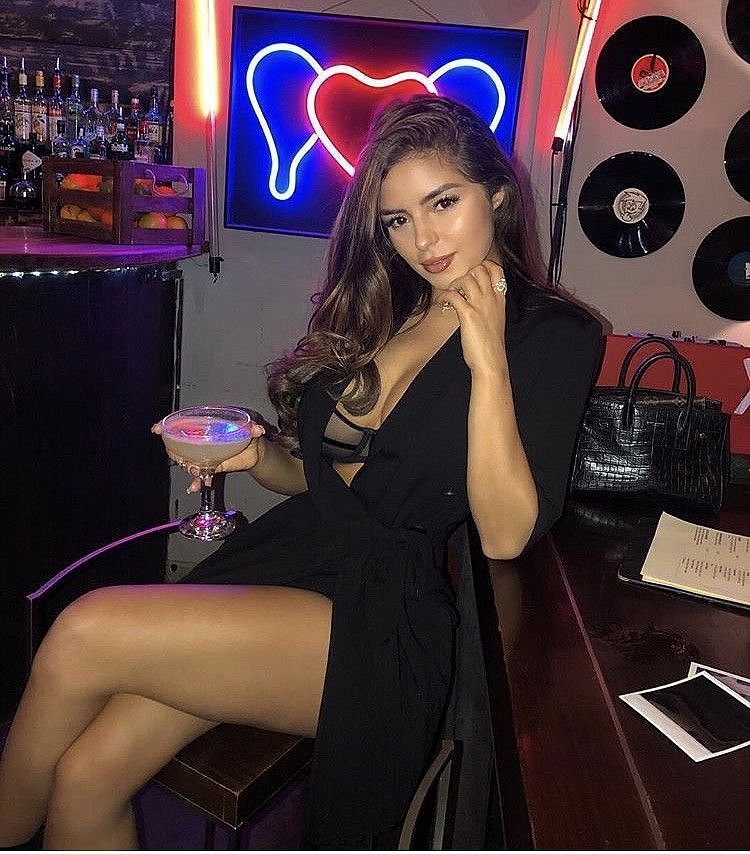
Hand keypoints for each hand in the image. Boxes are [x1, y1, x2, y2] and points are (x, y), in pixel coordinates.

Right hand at [151, 419, 265, 492]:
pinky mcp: (210, 467)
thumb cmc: (248, 435)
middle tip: (184, 458)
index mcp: (206, 426)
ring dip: (188, 467)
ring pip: (187, 461)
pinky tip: (195, 488)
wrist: (255, 452)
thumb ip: (253, 428)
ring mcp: (203, 454)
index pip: (182, 423)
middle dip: (176, 452)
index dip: (166, 426)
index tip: (157, 429)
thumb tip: (260, 429)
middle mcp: (200, 440)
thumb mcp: (250, 429)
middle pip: (179, 444)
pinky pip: (198, 476)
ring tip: (196, 471)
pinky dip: (196, 482)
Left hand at [440, 259, 507, 373]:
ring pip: (466, 278)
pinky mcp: (468, 314)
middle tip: (458, 286)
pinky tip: (442, 302)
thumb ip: (488, 306)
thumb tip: (474, 299)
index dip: (482, 267)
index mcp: (500, 299)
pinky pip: (453, 295)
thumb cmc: (491, 344)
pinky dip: (445, 296)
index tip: (472, 275)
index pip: (496, 270)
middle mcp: (491, 298)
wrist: (491, 361)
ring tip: (451, 294)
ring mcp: (480, 305)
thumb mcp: (495, 319)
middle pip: (479, 270)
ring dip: (454, 284)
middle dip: (466, 274)